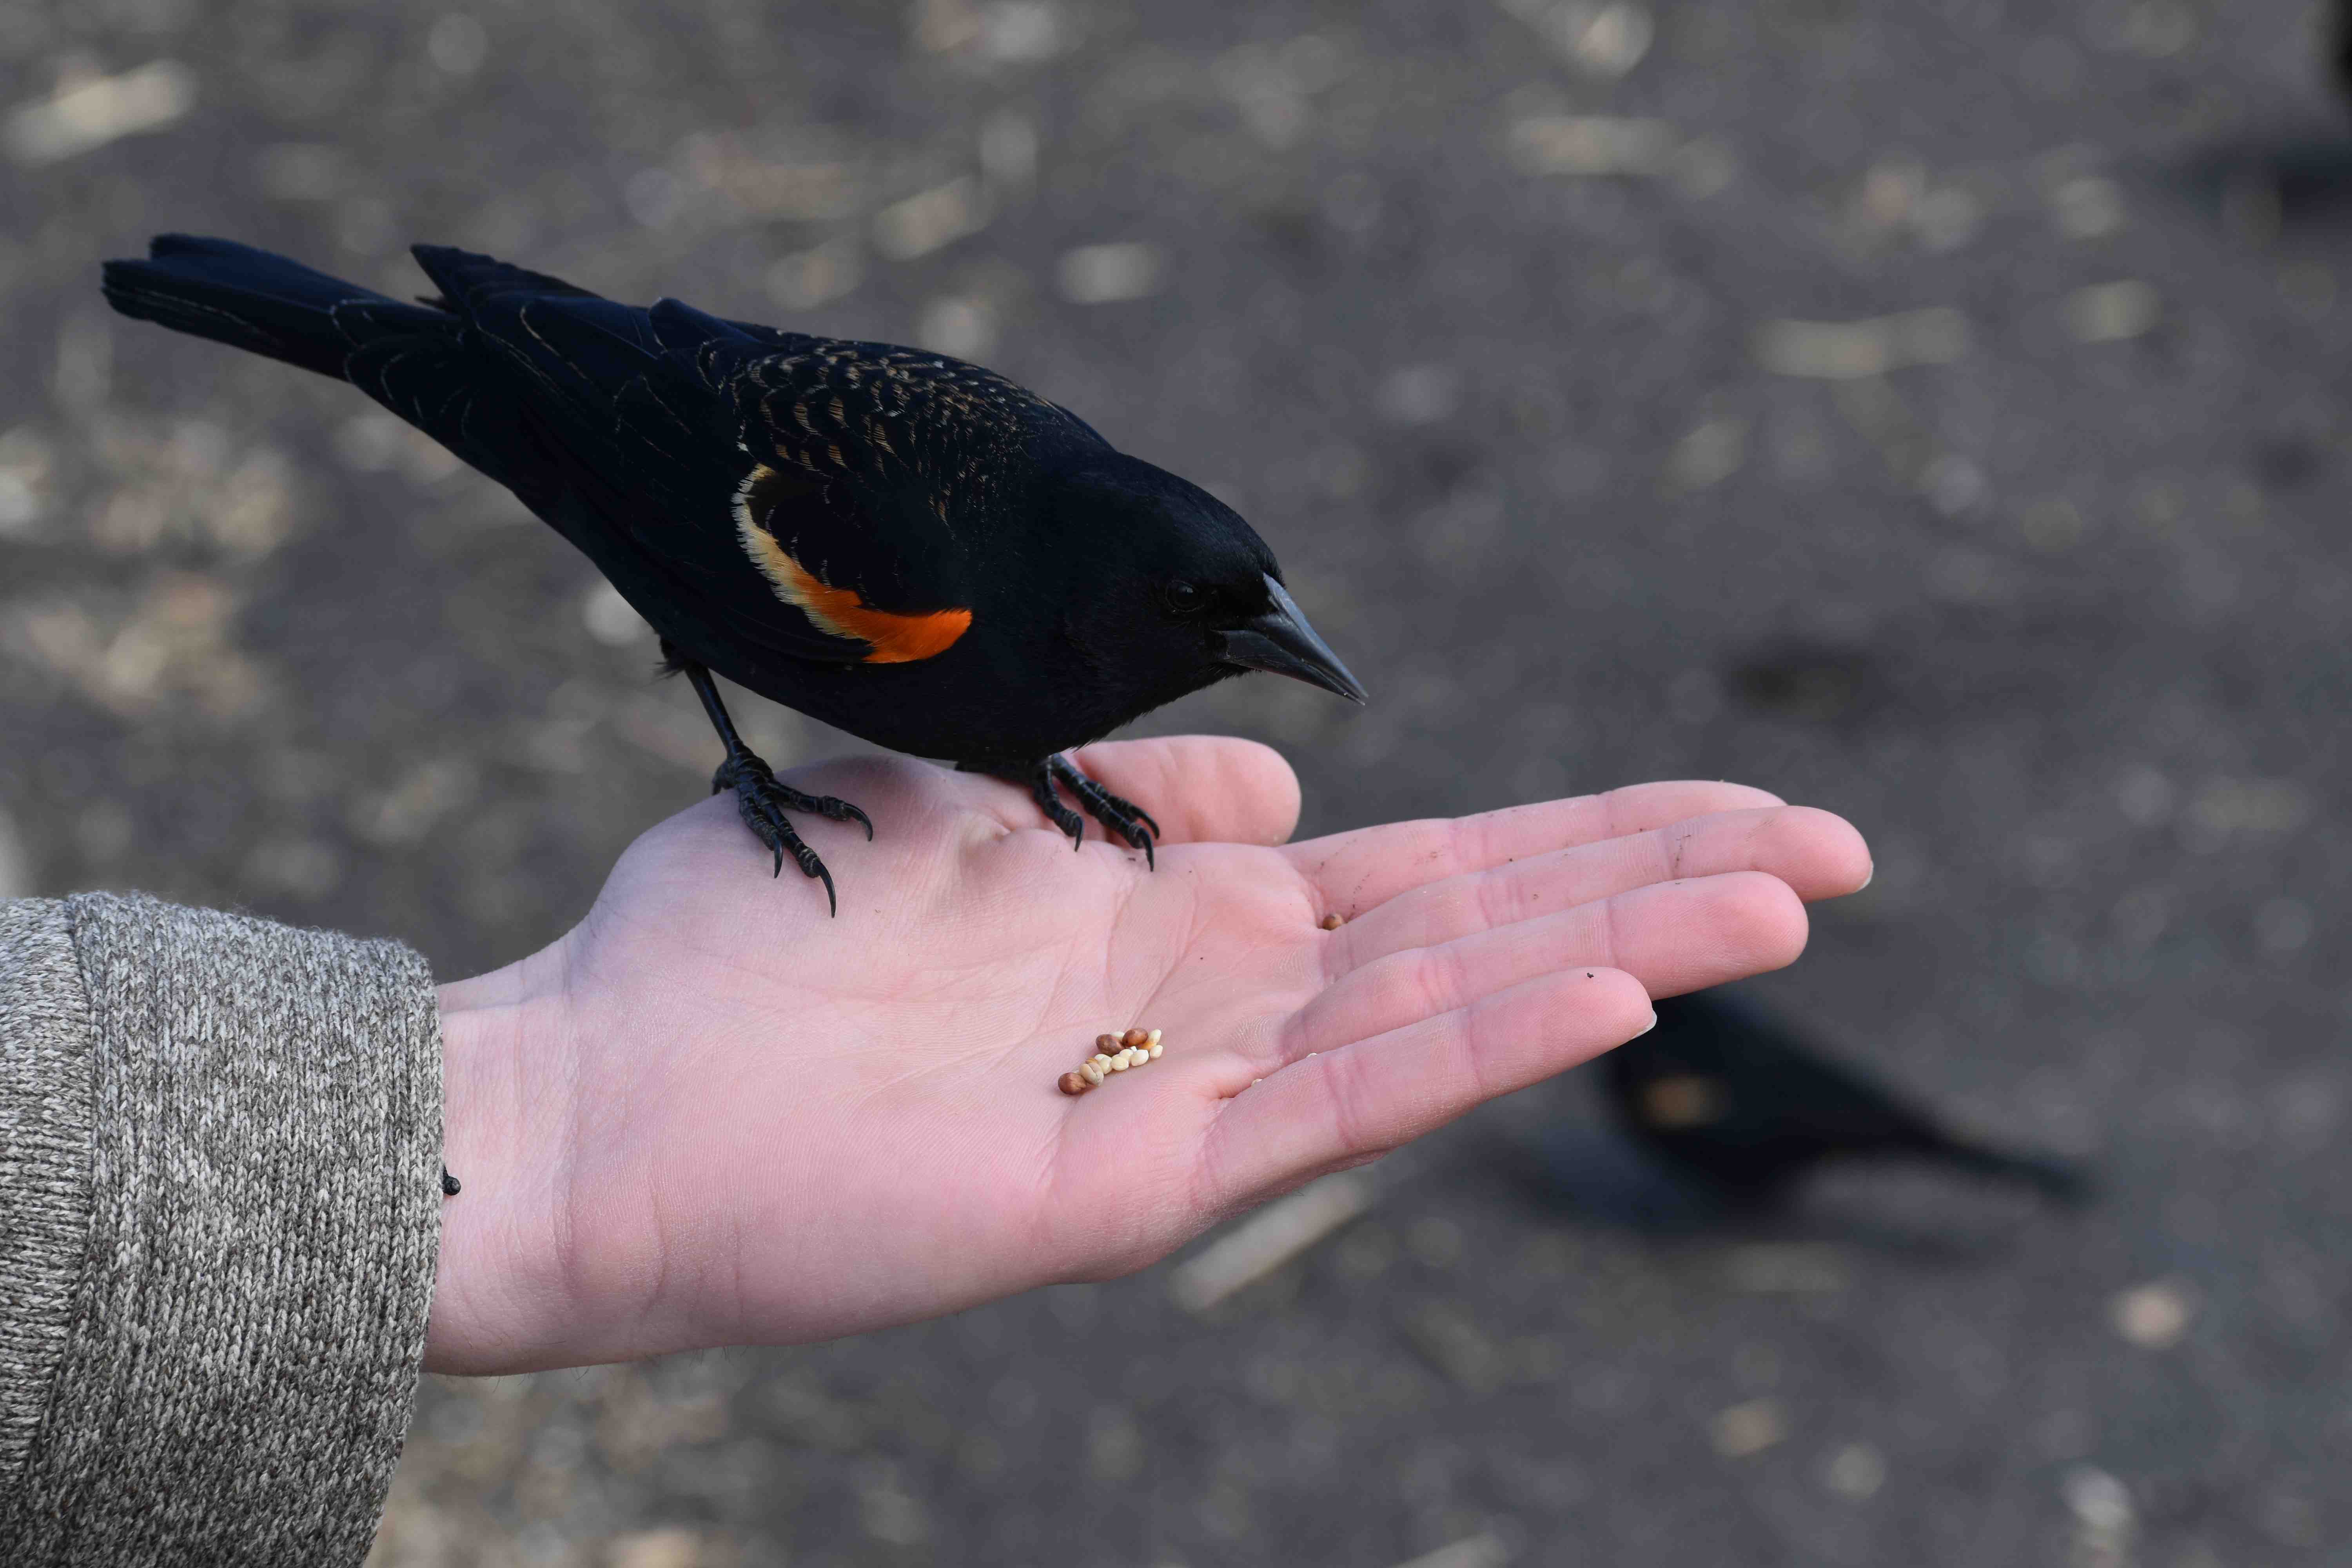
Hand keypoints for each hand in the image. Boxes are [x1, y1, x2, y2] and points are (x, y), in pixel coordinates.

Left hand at [427, 737, 1870, 1372]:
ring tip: (1774, 904)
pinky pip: (1329, 1110)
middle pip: (1481, 936)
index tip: (1738, 812)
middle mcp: (1219, 1008)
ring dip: (1610, 958)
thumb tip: (1291, 771)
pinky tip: (1598, 997)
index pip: (1435, 874)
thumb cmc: (753, 951)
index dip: (1589, 839)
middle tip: (1838, 852)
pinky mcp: (1130, 1186)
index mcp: (1188, 920)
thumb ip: (1134, 789)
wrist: (596, 1098)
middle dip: (1655, 888)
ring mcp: (1190, 1102)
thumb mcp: (968, 807)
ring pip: (1442, 1018)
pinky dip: (1467, 1051)